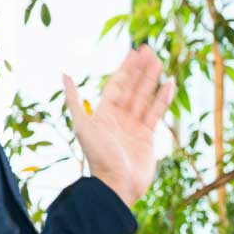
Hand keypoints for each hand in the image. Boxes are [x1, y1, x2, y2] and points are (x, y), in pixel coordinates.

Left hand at [63, 47, 174, 205]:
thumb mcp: (82, 125)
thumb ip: (75, 100)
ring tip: (160, 62)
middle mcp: (119, 117)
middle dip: (140, 69)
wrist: (116, 185)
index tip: (135, 51)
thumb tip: (64, 74)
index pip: (117, 83)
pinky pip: (156, 113)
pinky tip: (170, 84)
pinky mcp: (147, 137)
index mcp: (104, 112)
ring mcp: (134, 126)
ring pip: (145, 97)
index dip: (126, 67)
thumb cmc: (98, 156)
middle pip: (132, 87)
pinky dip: (163, 99)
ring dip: (152, 80)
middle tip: (149, 49)